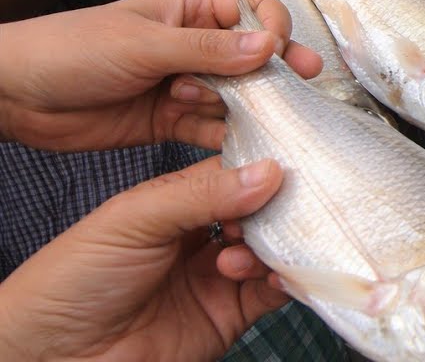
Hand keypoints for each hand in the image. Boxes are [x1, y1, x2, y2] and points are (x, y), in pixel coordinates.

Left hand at [0, 0, 321, 152]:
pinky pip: (213, 131)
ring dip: (256, 109)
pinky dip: (232, 141)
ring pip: (238, 97)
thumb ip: (208, 49)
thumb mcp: (143, 44)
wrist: (11, 95)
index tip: (282, 51)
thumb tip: (270, 44)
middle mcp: (195, 46)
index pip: (251, 12)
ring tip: (275, 123)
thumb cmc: (69, 49)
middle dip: (279, 71)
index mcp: (190, 10)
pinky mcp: (171, 122)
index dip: (274, 28)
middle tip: (309, 83)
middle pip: (253, 58)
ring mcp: (185, 85)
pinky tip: (251, 150)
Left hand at [0, 156, 289, 361]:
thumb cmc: (73, 279)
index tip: (286, 164)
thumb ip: (202, 194)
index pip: (231, 175)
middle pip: (258, 212)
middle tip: (282, 207)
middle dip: (274, 208)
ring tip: (242, 256)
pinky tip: (272, 275)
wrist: (55, 356)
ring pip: (269, 251)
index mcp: (175, 204)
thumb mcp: (135, 218)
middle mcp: (199, 237)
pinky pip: (271, 293)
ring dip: (272, 247)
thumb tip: (267, 172)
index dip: (259, 168)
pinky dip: (283, 281)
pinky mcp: (228, 315)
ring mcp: (215, 276)